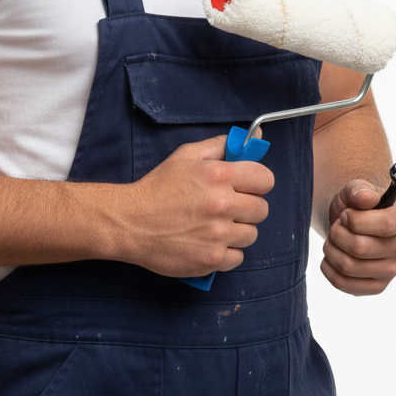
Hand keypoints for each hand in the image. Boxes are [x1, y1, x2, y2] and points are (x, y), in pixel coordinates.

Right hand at [121, 135, 273, 279]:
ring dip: (237, 231)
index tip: (246, 187)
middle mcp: (222, 205)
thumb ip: (220, 146)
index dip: (257, 183)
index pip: (266, 179)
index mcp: (219, 175)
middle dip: (247, 207)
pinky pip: (237, 257)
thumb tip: (254, 136)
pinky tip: (209, 243)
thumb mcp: (186, 156)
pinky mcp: (210, 259)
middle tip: (227, 208)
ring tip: (215, 226)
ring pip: (251, 234)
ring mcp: (217, 235)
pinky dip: (226, 252)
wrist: (129, 222)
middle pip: (261, 209)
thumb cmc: (157, 188)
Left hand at [321, 179, 395, 295]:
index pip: (386, 225)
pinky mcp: (377, 287)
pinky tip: (332, 256)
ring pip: (348, 266)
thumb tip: (366, 198)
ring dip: (330, 250)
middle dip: (337, 234)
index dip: (356, 220)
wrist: (349, 225)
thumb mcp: (354, 190)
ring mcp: (392, 270)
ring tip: (333, 240)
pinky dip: (328, 268)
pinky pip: (342, 283)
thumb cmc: (355, 207)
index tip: (345, 215)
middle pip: (360, 248)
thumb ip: (359, 190)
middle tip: (337, 227)